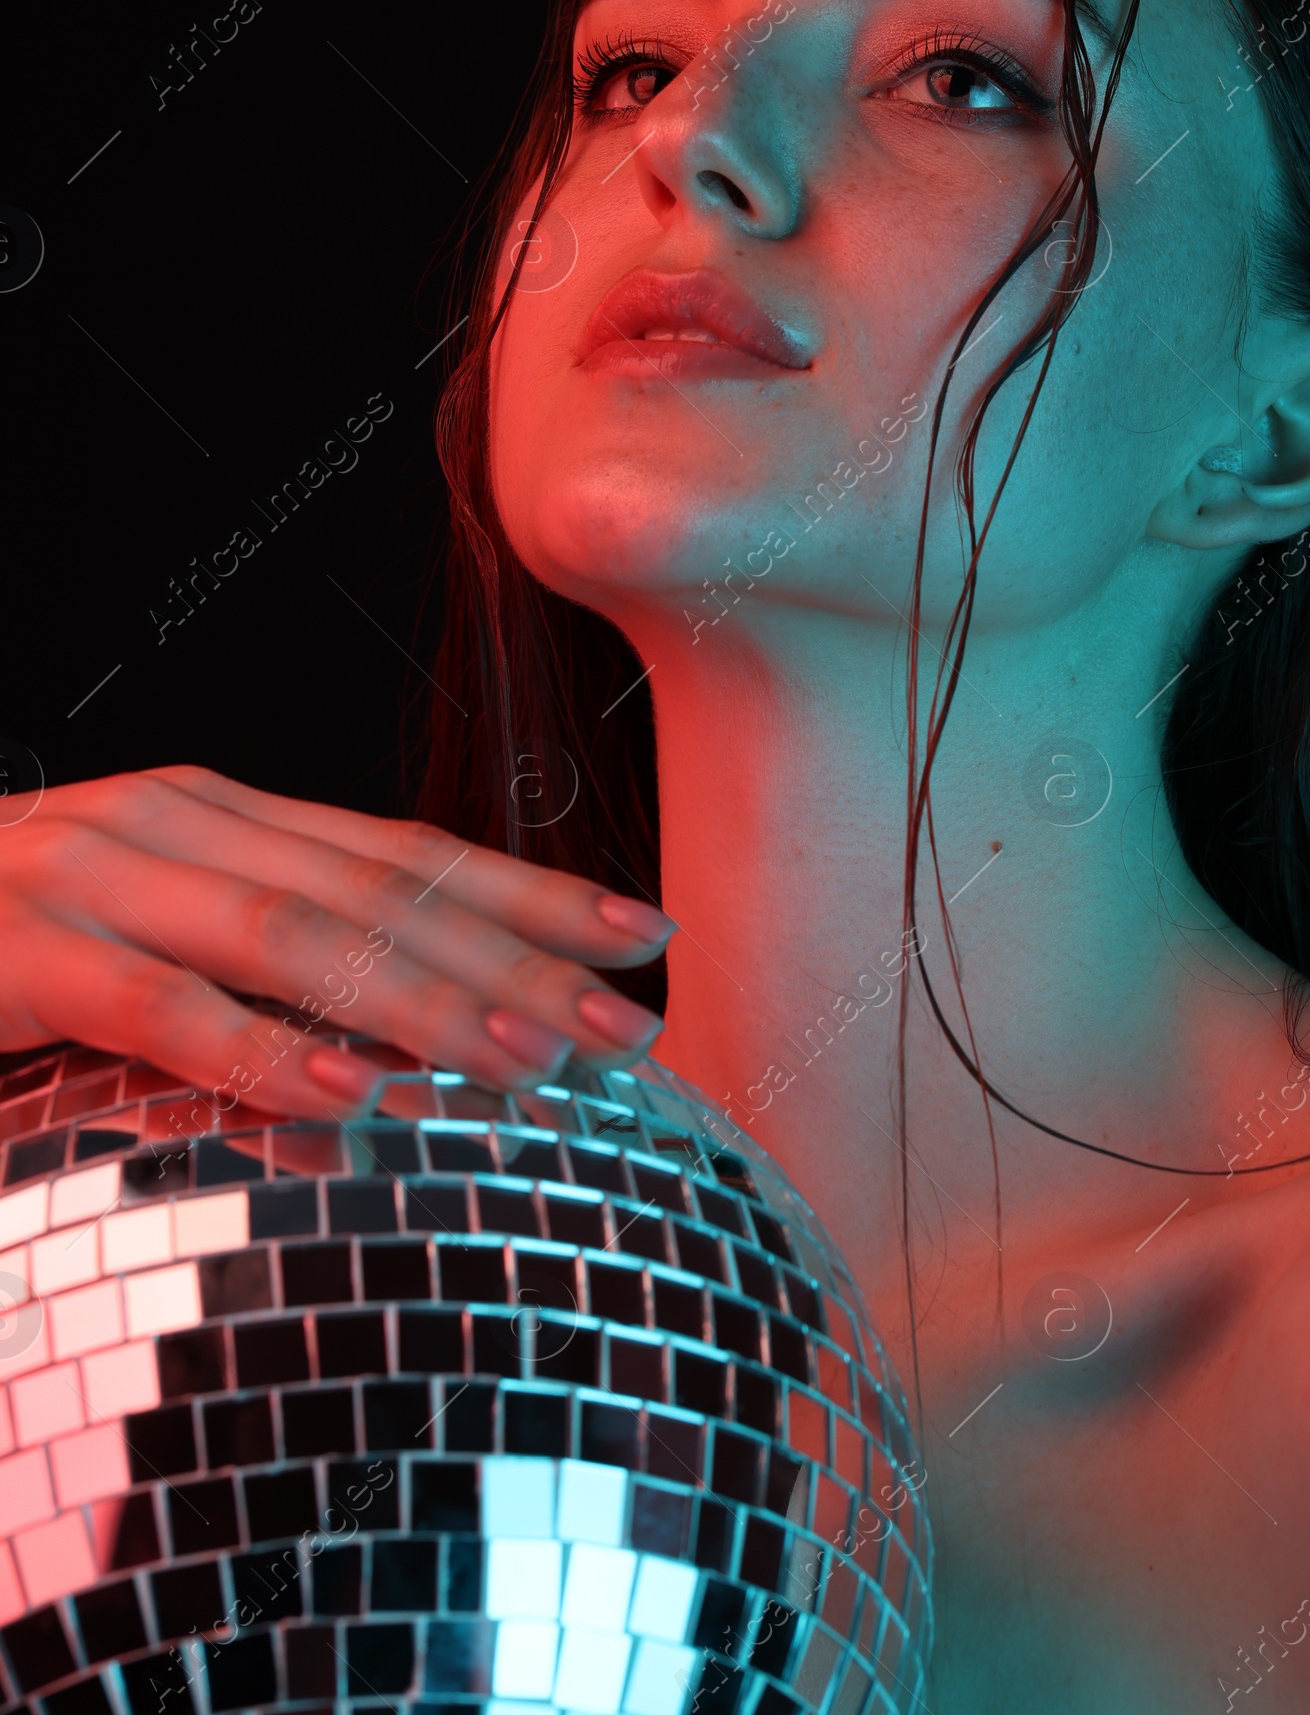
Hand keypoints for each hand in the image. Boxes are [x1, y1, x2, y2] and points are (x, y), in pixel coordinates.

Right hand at [0, 764, 674, 1116]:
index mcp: (216, 816)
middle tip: (630, 1026)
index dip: (528, 893)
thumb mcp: (139, 950)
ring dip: (422, 999)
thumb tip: (372, 1084)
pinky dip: (259, 1049)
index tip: (641, 937)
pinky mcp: (17, 949)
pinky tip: (352, 1100)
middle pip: (377, 888)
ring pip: (292, 934)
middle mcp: (173, 822)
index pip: (403, 854)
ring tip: (534, 1060)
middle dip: (516, 956)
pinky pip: (156, 1002)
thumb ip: (248, 990)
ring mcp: (91, 873)